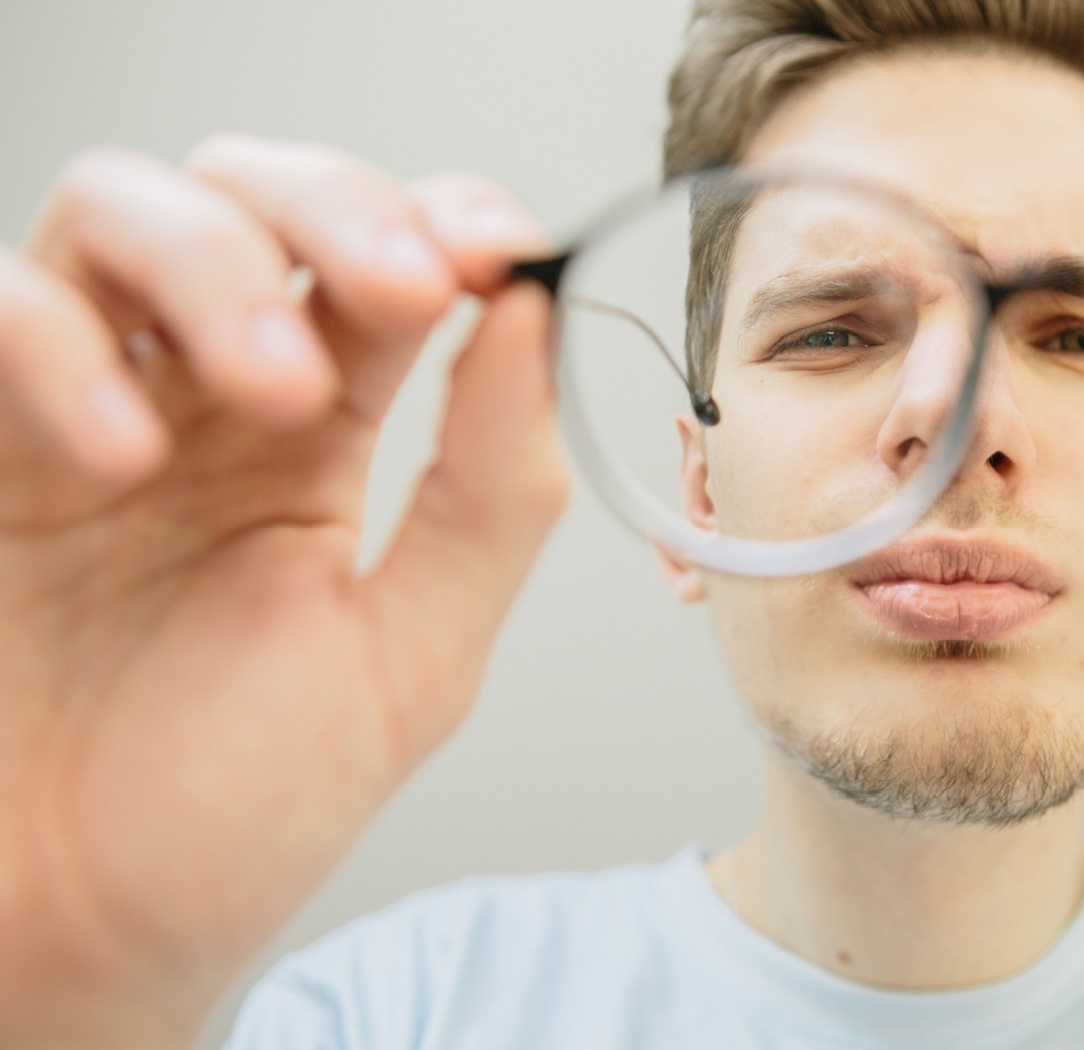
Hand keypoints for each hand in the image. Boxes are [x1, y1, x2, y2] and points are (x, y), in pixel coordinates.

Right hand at [0, 136, 567, 1047]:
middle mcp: (204, 402)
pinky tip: (121, 452)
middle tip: (399, 288)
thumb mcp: (414, 657)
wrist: (85, 932)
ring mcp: (86, 410)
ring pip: (122, 211)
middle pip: (256, 193)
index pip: (386, 261)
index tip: (499, 250)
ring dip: (214, 261)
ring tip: (270, 390)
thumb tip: (538, 323)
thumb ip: (490, 492)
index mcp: (324, 439)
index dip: (445, 221)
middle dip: (337, 210)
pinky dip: (59, 344)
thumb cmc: (237, 809)